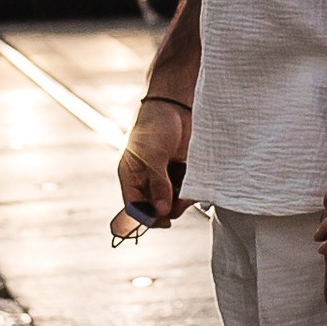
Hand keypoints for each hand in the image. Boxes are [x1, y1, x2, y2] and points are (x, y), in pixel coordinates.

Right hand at [118, 96, 189, 225]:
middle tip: (178, 202)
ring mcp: (166, 176)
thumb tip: (161, 210)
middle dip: (166, 210)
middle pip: (155, 209)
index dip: (144, 218)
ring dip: (181, 202)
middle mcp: (148, 179)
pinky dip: (191, 192)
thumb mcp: (152, 154)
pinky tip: (195, 182)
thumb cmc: (155, 123)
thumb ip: (156, 183)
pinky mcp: (183, 171)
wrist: (177, 103)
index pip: (133, 206)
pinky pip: (186, 191)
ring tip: (188, 190)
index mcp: (131, 176)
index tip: (161, 222)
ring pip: (173, 203)